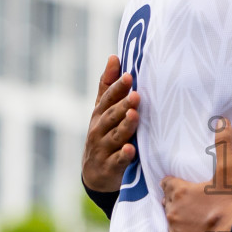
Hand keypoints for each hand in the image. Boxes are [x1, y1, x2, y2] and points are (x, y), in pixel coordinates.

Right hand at [82, 55, 139, 193]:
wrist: (95, 175)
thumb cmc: (104, 135)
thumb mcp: (102, 111)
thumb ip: (108, 86)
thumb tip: (114, 56)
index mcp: (100, 114)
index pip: (107, 98)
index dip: (117, 87)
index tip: (129, 75)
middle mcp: (98, 130)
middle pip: (111, 116)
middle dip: (123, 105)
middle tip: (136, 95)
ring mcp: (103, 149)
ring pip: (114, 136)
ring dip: (124, 126)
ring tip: (134, 116)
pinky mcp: (109, 167)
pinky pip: (117, 161)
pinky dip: (123, 155)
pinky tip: (130, 149)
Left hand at [160, 117, 231, 231]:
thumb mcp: (228, 173)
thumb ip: (223, 146)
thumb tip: (222, 121)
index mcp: (180, 192)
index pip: (167, 183)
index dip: (176, 183)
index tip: (187, 186)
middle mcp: (173, 212)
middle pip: (168, 203)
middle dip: (178, 201)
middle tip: (197, 202)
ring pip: (172, 222)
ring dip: (182, 220)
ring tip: (200, 219)